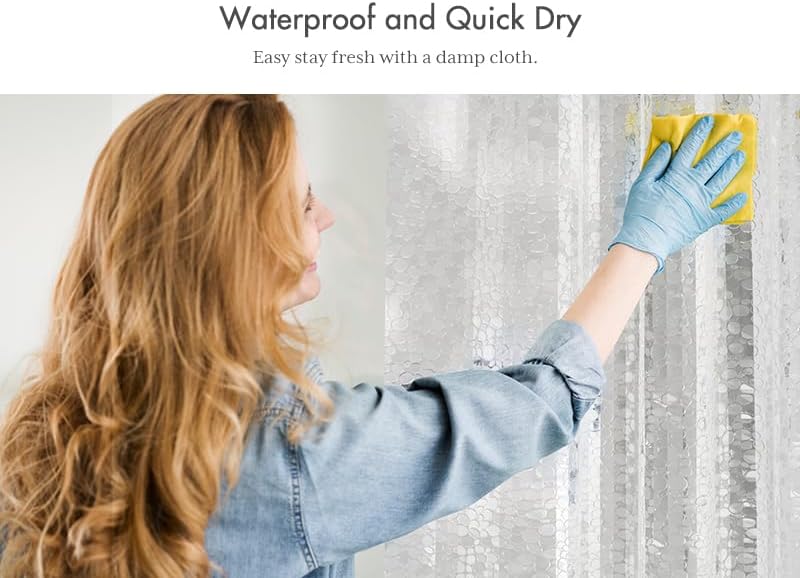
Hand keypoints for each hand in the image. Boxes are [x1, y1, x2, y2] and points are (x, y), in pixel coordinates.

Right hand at [609, 115, 747, 273]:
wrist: (646, 240)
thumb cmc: (639, 213)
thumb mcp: (641, 185)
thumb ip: (655, 165)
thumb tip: (666, 147)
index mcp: (675, 176)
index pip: (690, 149)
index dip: (699, 134)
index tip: (708, 122)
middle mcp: (692, 186)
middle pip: (711, 162)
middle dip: (724, 146)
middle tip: (735, 136)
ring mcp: (701, 203)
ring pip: (721, 180)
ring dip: (732, 167)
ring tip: (741, 156)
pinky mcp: (704, 220)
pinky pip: (723, 210)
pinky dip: (734, 203)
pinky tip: (742, 195)